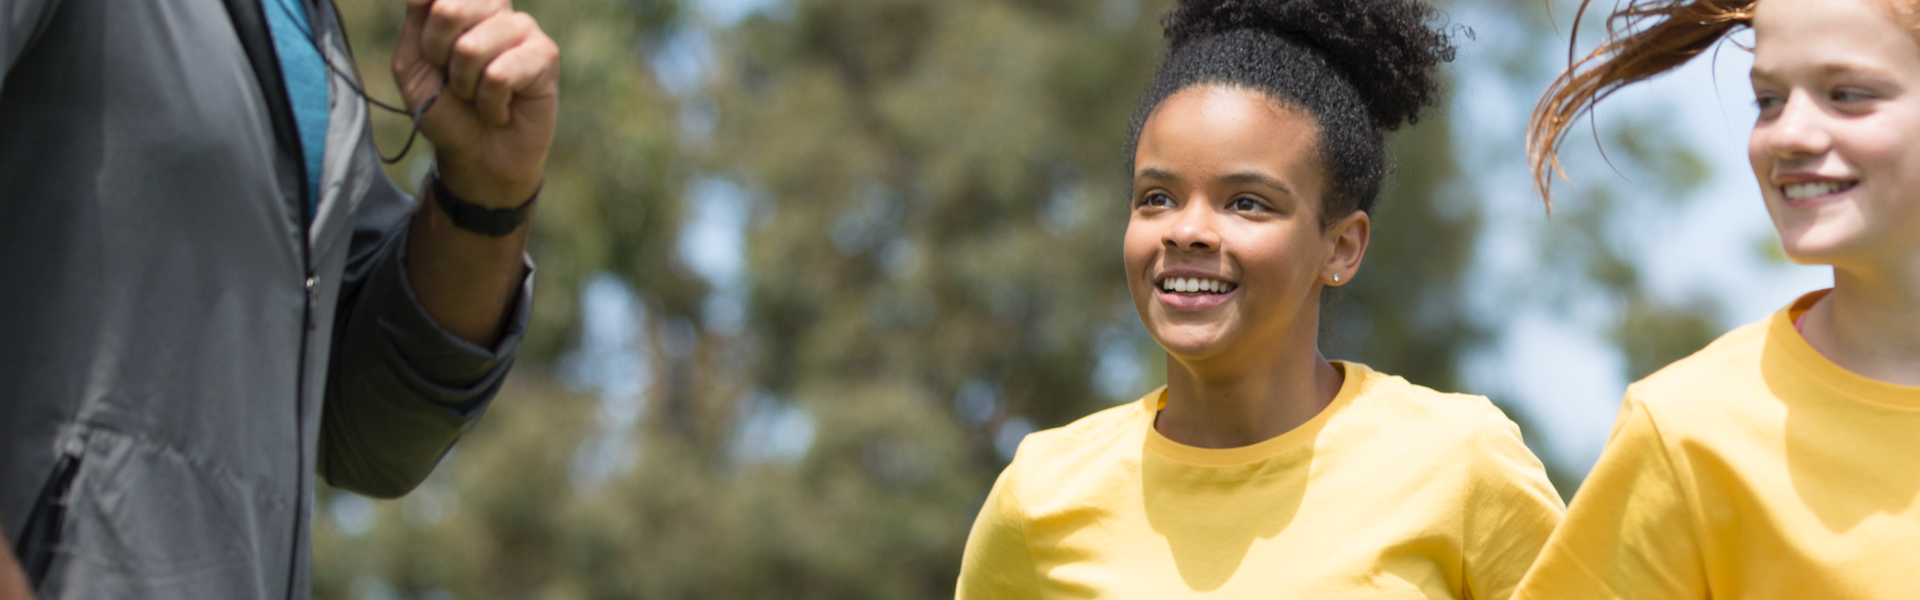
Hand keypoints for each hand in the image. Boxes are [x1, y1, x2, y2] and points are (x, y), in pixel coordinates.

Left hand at [393, 0, 558, 208]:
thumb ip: (417, 20)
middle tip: (454, 79)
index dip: (424, 32)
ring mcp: (522, 28)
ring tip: (478, 96)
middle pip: (448, 9)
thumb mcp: (413, 64)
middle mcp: (494, 7)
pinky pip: (500, 75)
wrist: (476, 155)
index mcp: (462, 3)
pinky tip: (501, 109)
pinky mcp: (545, 55)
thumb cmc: (446, 108)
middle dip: (438, 56)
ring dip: (465, 85)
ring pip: (472, 47)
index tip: (432, 58)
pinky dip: (491, 103)